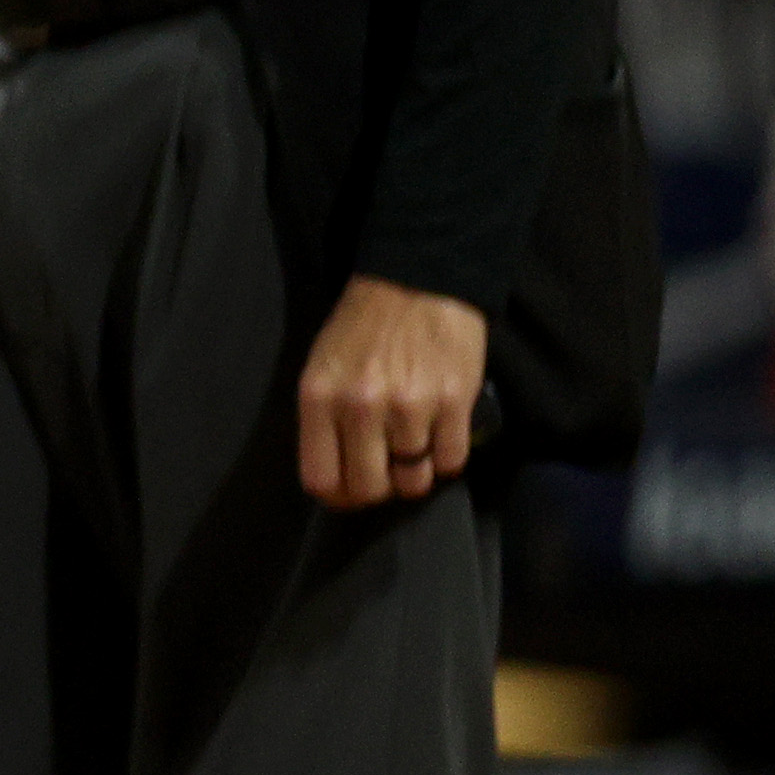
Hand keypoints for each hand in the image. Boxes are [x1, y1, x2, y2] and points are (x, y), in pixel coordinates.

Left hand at [296, 275, 490, 508]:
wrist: (418, 280)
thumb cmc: (364, 325)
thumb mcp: (323, 365)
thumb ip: (324, 418)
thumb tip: (337, 472)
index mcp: (319, 397)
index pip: (321, 477)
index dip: (337, 495)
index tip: (349, 491)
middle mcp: (361, 407)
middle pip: (370, 488)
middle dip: (379, 489)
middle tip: (387, 472)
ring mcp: (410, 407)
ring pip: (414, 479)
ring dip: (416, 471)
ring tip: (415, 446)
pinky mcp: (454, 403)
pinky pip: (451, 461)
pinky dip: (446, 458)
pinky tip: (440, 433)